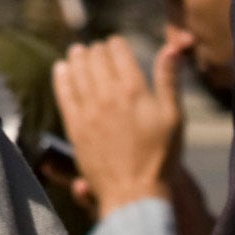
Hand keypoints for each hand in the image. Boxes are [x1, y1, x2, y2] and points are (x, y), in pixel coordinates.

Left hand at [51, 31, 188, 215]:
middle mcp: (108, 96)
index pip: (118, 52)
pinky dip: (61, 78)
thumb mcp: (173, 116)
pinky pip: (64, 94)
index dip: (116, 43)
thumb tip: (171, 47)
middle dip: (97, 49)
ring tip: (77, 51)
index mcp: (134, 90)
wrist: (135, 192)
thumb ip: (169, 79)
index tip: (115, 43)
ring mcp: (88, 112)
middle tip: (97, 48)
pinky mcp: (75, 128)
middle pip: (96, 59)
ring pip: (78, 72)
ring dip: (77, 58)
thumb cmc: (160, 156)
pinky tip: (61, 69)